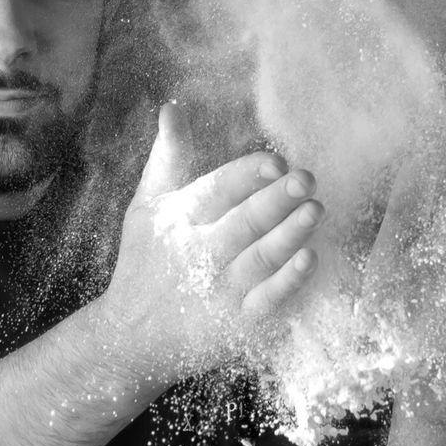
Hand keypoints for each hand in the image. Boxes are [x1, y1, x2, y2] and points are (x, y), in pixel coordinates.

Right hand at [98, 103, 325, 380]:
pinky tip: (309, 259)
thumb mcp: (146, 207)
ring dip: (290, 234)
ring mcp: (218, 291)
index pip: (215, 191)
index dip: (245, 175)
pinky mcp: (235, 324)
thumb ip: (167, 158)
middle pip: (243, 222)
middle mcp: (198, 254)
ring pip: (260, 258)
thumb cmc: (144, 263)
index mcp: (178, 220)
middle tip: (307, 179)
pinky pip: (267, 301)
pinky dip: (288, 282)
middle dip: (276, 200)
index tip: (274, 162)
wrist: (130, 338)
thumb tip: (172, 107)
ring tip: (315, 210)